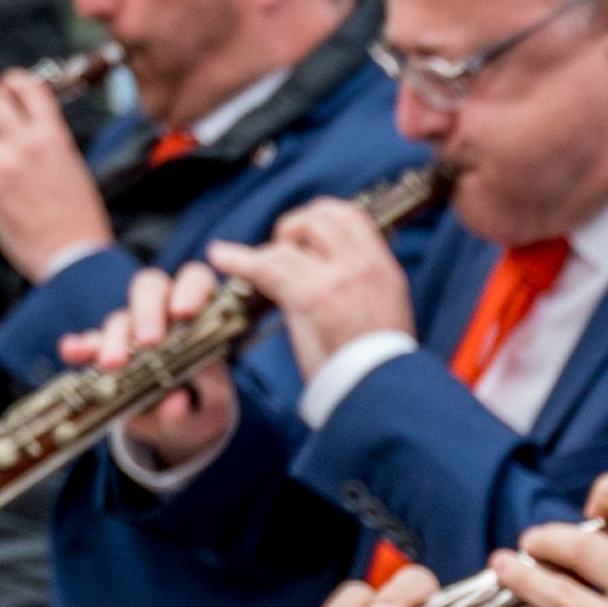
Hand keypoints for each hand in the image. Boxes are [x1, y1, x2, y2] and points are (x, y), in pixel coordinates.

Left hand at [0, 67, 112, 284]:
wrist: (77, 258)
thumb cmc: (80, 221)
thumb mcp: (74, 170)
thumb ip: (50, 147)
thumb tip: (30, 135)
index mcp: (54, 136)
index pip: (27, 86)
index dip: (10, 82)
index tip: (4, 93)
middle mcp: (26, 143)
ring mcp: (3, 165)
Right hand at [61, 260, 238, 468]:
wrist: (178, 428)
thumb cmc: (204, 405)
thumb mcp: (214, 405)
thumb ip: (204, 396)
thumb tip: (178, 402)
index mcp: (202, 314)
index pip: (196, 282)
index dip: (190, 290)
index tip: (182, 313)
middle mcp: (165, 313)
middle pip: (151, 289)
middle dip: (147, 312)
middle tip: (148, 343)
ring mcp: (133, 330)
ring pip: (121, 318)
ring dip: (114, 339)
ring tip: (112, 366)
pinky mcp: (107, 353)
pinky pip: (90, 343)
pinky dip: (80, 346)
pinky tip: (71, 351)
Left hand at [208, 196, 419, 383]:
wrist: (380, 391)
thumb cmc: (378, 364)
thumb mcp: (387, 312)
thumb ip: (363, 284)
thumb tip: (334, 269)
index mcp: (383, 268)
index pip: (350, 216)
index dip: (321, 217)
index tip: (306, 236)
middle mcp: (363, 266)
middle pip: (320, 216)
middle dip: (295, 227)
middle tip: (283, 250)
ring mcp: (338, 280)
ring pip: (291, 242)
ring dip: (268, 249)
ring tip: (249, 263)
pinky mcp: (312, 299)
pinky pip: (267, 266)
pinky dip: (238, 259)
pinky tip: (220, 257)